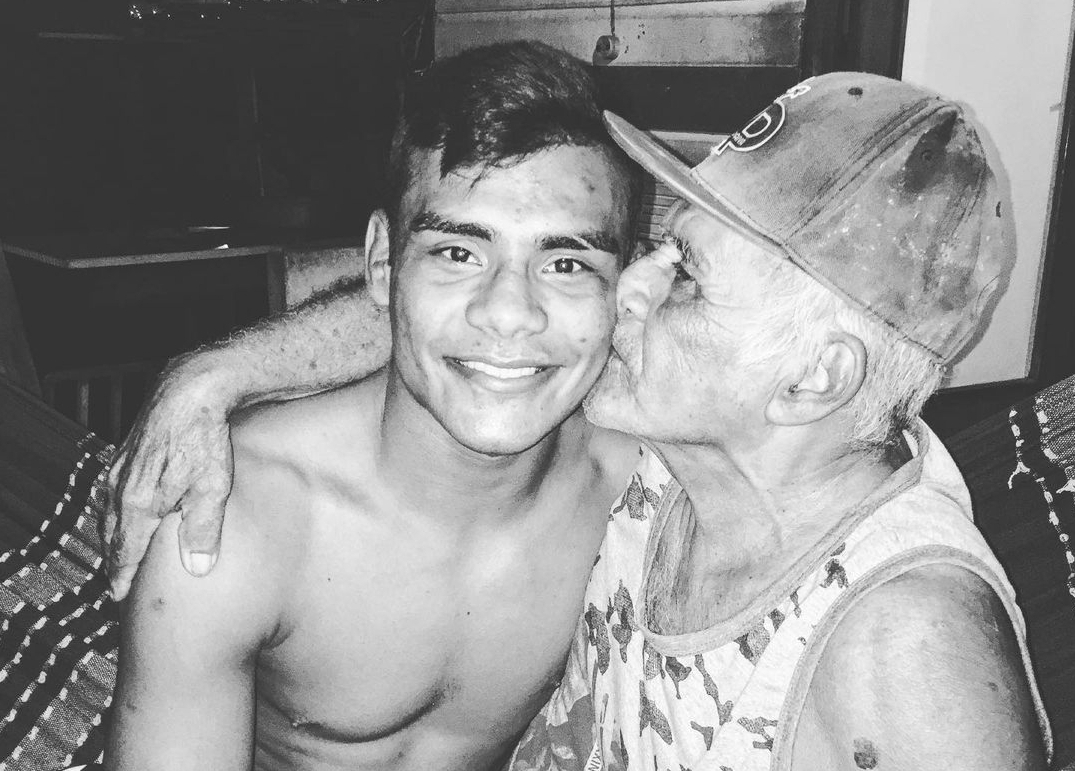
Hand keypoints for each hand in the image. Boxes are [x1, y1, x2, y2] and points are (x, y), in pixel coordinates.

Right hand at [104, 360, 234, 600]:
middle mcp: (120, 489)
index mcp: (138, 504)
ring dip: (113, 537)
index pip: (124, 552)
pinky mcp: (124, 454)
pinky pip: (111, 493)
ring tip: (119, 555)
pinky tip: (122, 513)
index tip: (120, 596)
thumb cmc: (204, 437)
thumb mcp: (212, 488)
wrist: (190, 389)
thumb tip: (196, 570)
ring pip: (107, 514)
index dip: (122, 576)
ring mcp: (118, 469)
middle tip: (118, 583)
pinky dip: (114, 512)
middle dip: (114, 561)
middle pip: (110, 536)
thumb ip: (202, 531)